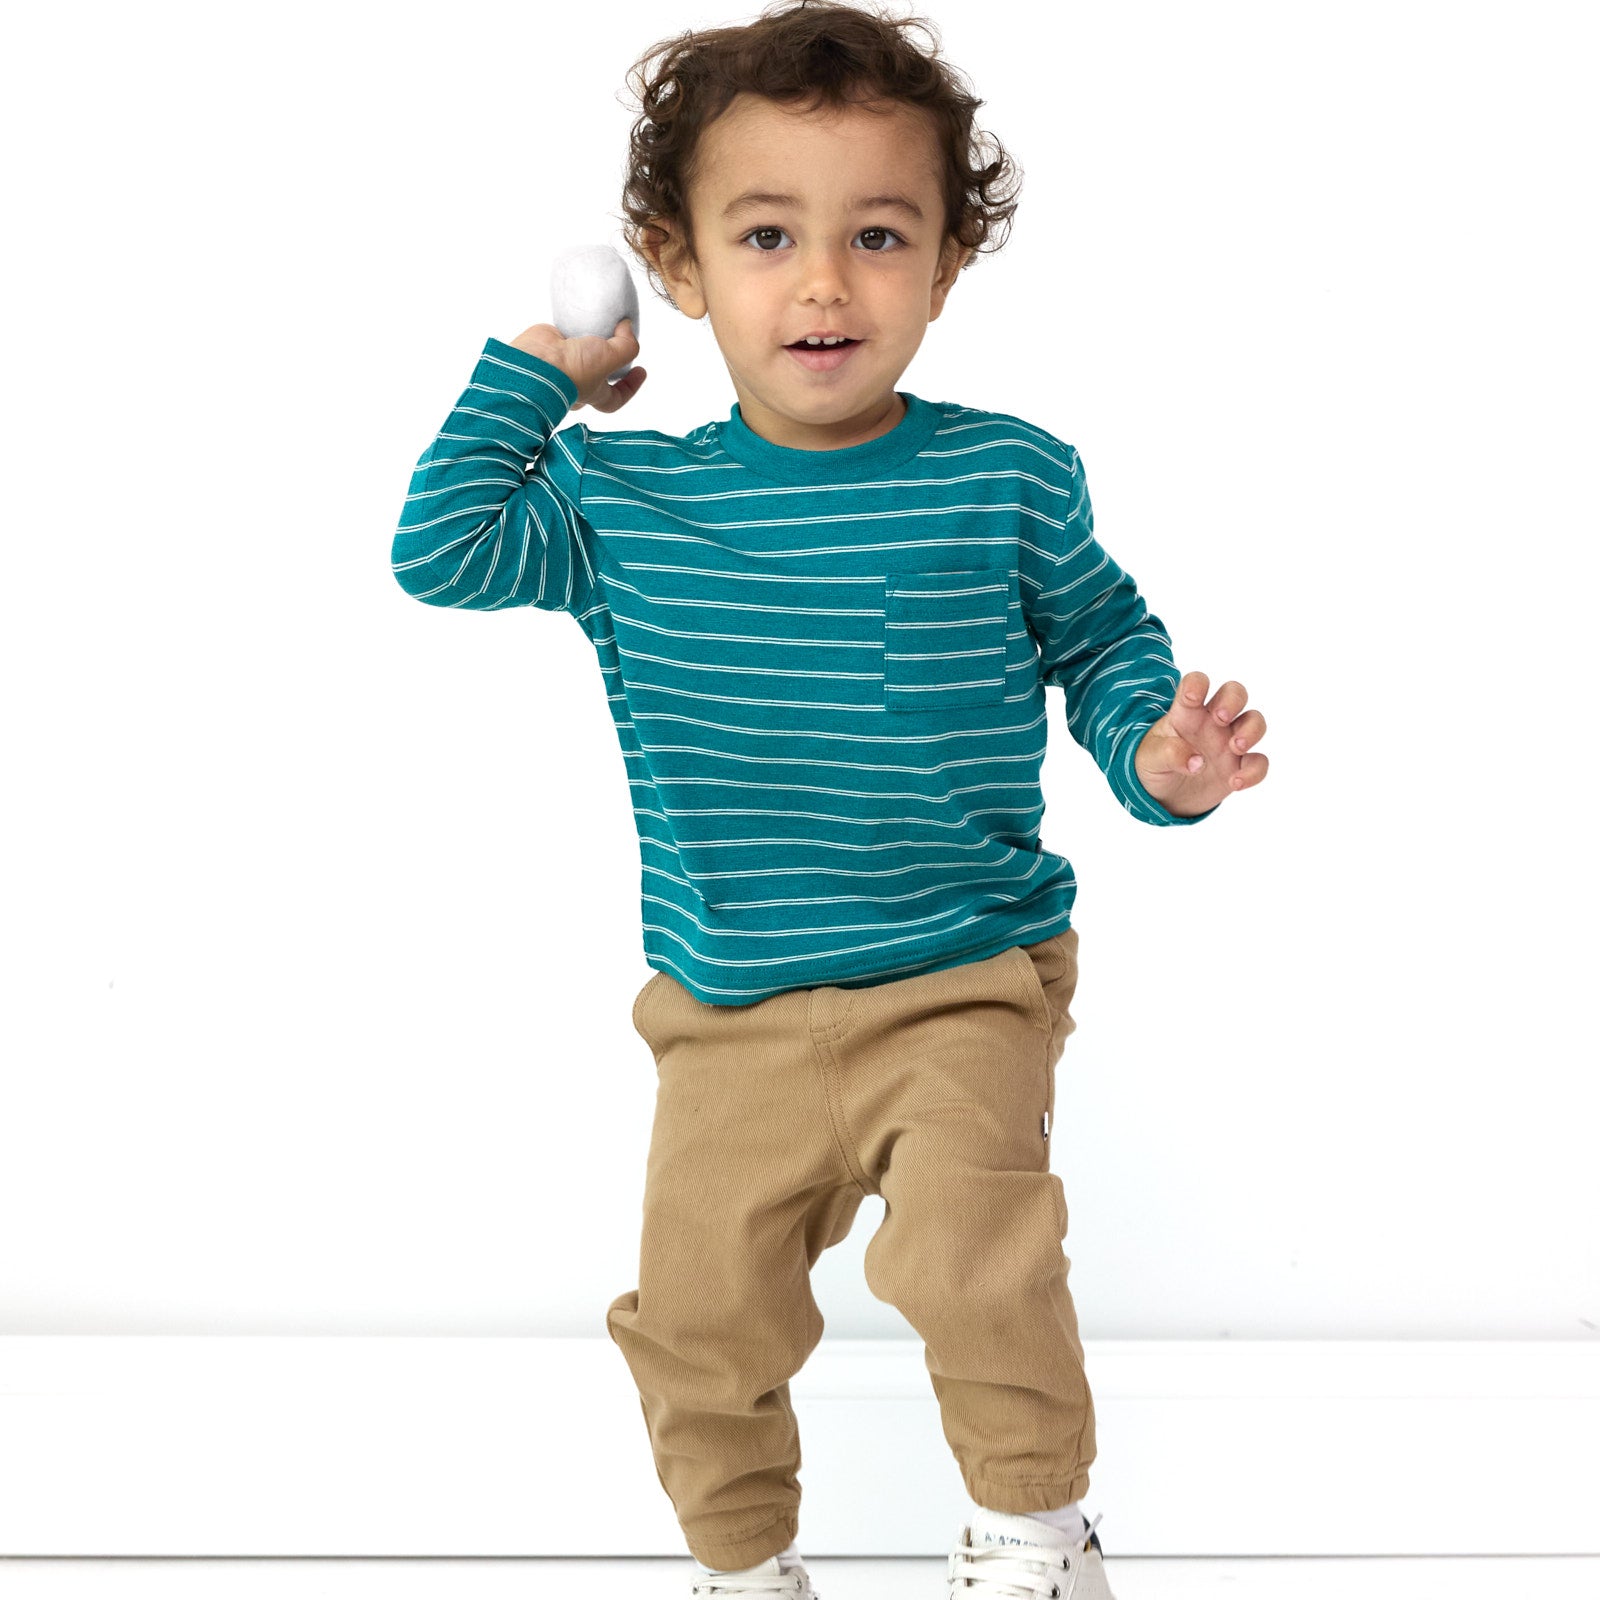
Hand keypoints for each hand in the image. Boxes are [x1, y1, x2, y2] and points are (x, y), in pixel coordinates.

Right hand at [507, 317, 646, 412]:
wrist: (537, 361)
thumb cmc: (572, 371)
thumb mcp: (610, 359)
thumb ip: (626, 346)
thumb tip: (628, 329)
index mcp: (593, 394)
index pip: (616, 397)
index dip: (631, 386)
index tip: (642, 370)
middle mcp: (578, 381)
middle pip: (600, 373)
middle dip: (611, 360)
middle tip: (620, 341)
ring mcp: (564, 363)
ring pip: (584, 352)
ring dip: (594, 339)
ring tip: (607, 322)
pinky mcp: (553, 344)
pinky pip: (569, 334)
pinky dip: (578, 324)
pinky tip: (586, 313)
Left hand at [1134, 671, 1268, 817]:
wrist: (1164, 796)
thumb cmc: (1155, 765)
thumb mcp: (1150, 758)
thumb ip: (1168, 753)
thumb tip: (1196, 762)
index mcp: (1186, 712)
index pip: (1196, 684)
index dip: (1197, 683)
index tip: (1192, 697)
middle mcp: (1212, 722)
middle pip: (1235, 693)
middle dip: (1233, 700)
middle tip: (1221, 718)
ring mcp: (1229, 742)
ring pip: (1254, 721)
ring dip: (1251, 730)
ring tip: (1236, 747)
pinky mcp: (1239, 766)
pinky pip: (1258, 762)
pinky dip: (1253, 771)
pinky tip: (1236, 782)